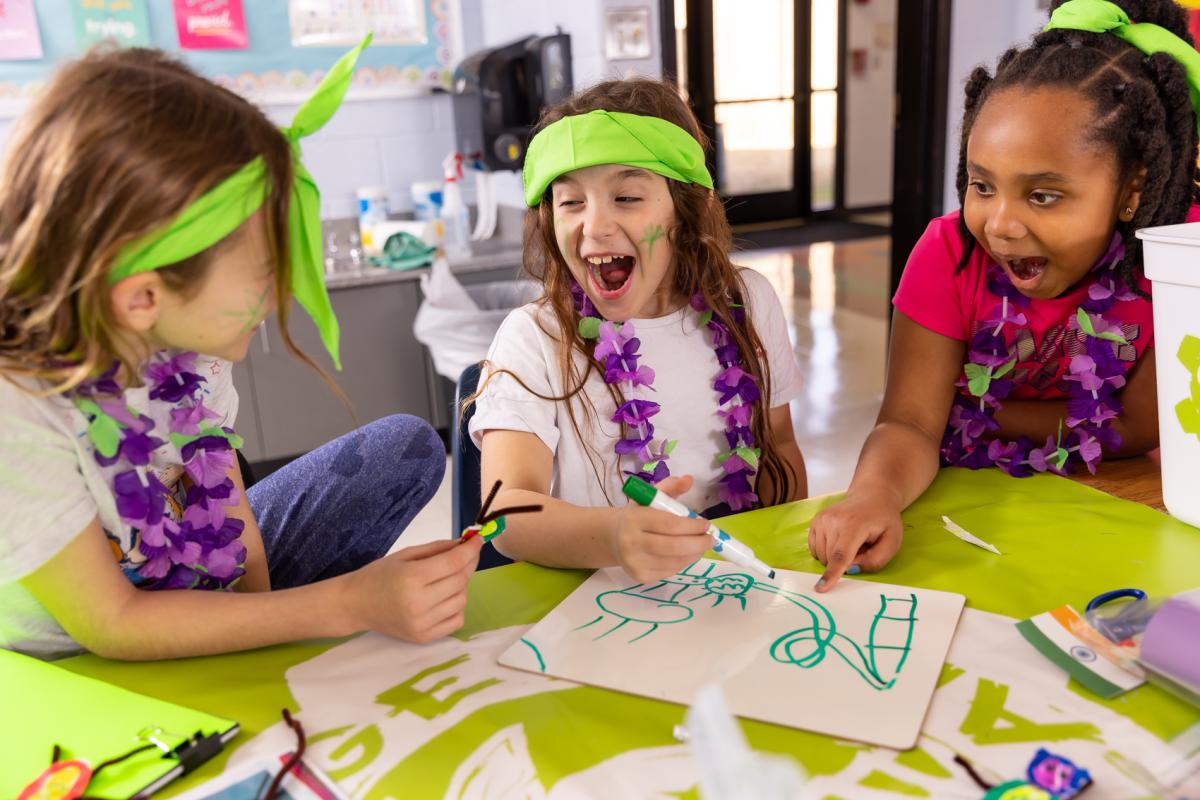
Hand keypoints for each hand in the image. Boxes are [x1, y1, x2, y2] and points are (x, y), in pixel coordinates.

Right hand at [348, 537, 483, 642]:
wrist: (355, 605)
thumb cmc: (379, 575)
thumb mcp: (405, 555)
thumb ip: (437, 549)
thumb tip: (465, 544)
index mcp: (411, 578)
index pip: (453, 563)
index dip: (470, 550)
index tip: (478, 540)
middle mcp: (419, 603)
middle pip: (460, 581)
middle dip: (469, 564)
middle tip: (466, 555)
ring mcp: (422, 623)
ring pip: (462, 600)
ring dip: (462, 586)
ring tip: (448, 579)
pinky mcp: (424, 637)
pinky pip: (457, 621)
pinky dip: (457, 607)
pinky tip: (445, 598)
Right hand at [608, 474, 711, 582]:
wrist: (614, 538)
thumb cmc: (638, 515)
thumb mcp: (650, 497)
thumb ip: (670, 487)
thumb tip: (689, 479)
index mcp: (634, 518)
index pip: (669, 524)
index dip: (692, 525)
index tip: (706, 524)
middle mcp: (631, 542)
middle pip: (673, 547)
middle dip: (698, 543)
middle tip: (711, 539)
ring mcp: (635, 562)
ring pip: (674, 561)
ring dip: (694, 554)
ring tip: (701, 545)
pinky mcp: (640, 577)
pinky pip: (670, 571)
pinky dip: (683, 563)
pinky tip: (686, 554)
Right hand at [808, 491, 902, 592]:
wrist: (871, 496)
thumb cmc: (884, 520)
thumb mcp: (892, 542)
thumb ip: (876, 560)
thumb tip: (852, 570)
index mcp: (854, 525)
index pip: (841, 554)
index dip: (832, 573)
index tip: (821, 588)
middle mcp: (833, 520)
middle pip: (831, 559)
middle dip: (846, 562)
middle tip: (861, 547)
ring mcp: (821, 520)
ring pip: (822, 556)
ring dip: (836, 557)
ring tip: (851, 541)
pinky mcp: (814, 522)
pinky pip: (815, 550)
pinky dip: (827, 551)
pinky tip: (839, 540)